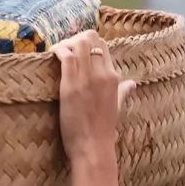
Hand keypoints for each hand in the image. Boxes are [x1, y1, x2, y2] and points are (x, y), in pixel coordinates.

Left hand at [52, 31, 135, 163]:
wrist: (93, 147)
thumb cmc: (104, 131)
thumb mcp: (118, 107)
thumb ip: (123, 92)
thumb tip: (132, 84)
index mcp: (114, 78)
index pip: (102, 46)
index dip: (88, 43)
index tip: (77, 51)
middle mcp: (102, 73)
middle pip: (90, 38)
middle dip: (76, 39)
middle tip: (66, 49)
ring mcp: (87, 78)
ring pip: (78, 43)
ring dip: (65, 43)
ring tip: (58, 52)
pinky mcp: (71, 84)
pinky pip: (65, 55)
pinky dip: (57, 50)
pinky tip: (51, 54)